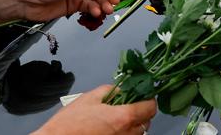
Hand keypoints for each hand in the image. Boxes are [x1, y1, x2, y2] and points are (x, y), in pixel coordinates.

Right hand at [32, 85, 156, 134]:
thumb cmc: (70, 122)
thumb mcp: (91, 97)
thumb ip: (112, 91)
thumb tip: (123, 90)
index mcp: (123, 117)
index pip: (151, 107)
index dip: (148, 100)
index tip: (143, 96)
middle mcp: (126, 133)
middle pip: (147, 121)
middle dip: (140, 112)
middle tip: (128, 106)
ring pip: (138, 133)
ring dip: (133, 124)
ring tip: (117, 118)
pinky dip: (124, 133)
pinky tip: (111, 128)